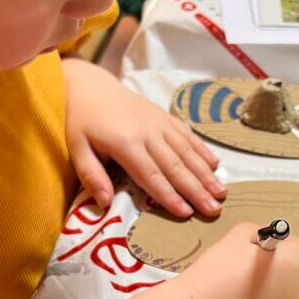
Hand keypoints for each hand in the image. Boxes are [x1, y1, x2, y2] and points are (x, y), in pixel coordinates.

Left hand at [63, 59, 225, 217]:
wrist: (90, 85)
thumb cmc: (81, 121)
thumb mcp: (76, 148)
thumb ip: (91, 175)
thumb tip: (104, 203)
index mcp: (125, 143)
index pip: (151, 175)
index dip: (169, 195)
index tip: (186, 213)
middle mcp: (147, 132)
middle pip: (175, 166)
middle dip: (196, 189)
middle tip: (214, 209)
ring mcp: (159, 122)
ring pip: (186, 151)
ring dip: (205, 173)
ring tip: (221, 192)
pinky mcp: (164, 116)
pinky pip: (187, 135)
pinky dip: (202, 150)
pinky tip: (215, 165)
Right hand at [177, 223, 298, 298]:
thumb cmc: (215, 275)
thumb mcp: (236, 238)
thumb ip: (257, 234)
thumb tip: (263, 244)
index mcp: (291, 268)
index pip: (297, 247)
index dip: (277, 244)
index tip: (255, 249)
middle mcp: (295, 295)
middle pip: (291, 273)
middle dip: (274, 268)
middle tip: (242, 270)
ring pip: (280, 296)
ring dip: (266, 290)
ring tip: (235, 292)